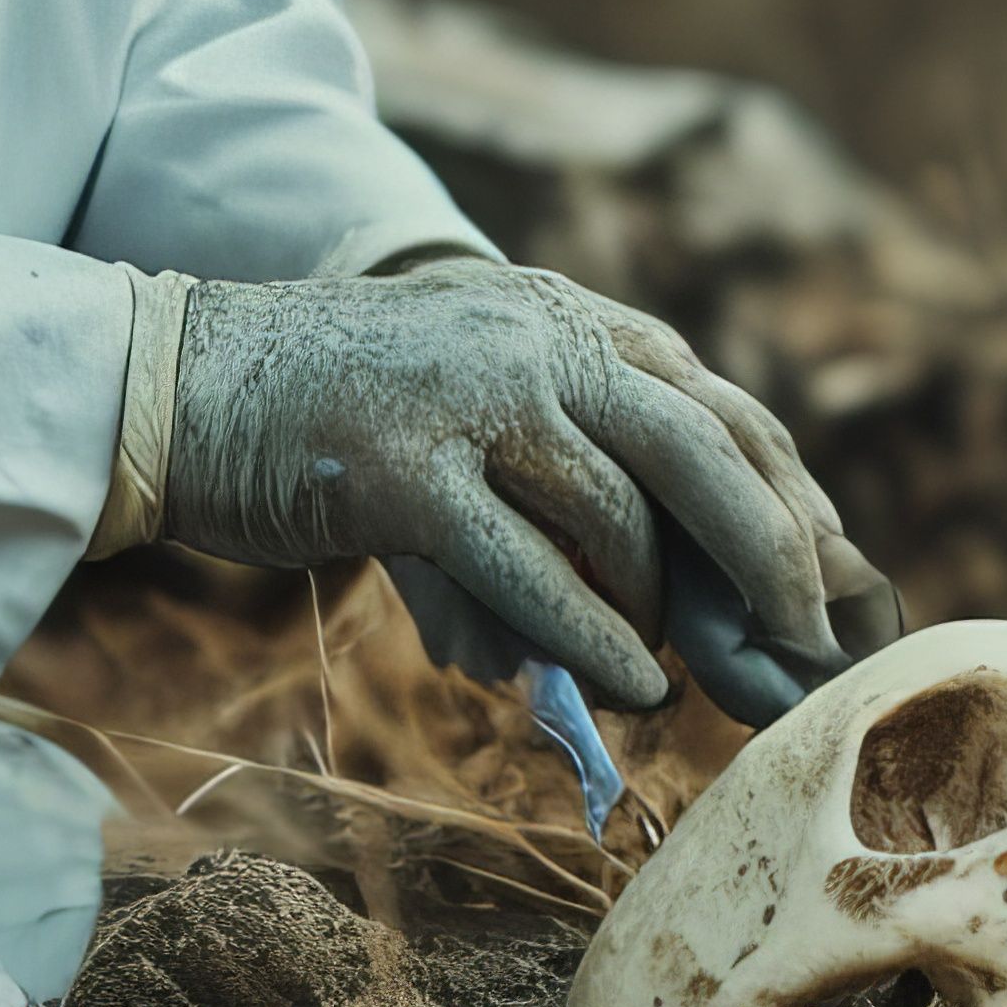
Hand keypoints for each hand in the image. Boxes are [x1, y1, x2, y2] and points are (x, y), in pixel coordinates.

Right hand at [165, 262, 857, 709]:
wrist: (174, 382)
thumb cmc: (327, 417)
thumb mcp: (467, 407)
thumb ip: (557, 476)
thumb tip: (649, 616)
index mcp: (561, 320)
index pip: (712, 403)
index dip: (783, 492)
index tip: (832, 571)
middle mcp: (533, 341)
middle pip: (702, 445)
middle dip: (775, 549)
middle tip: (816, 635)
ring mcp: (469, 398)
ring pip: (621, 513)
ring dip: (670, 613)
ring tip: (690, 677)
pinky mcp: (404, 469)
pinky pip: (529, 566)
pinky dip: (590, 636)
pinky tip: (630, 686)